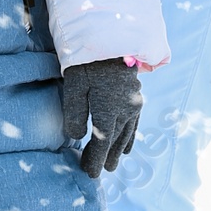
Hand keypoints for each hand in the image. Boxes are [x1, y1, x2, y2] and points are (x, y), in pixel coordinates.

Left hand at [60, 59, 141, 178]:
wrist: (113, 38)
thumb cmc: (88, 61)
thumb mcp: (74, 86)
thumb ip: (74, 114)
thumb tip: (76, 137)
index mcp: (108, 110)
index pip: (101, 143)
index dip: (95, 159)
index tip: (89, 173)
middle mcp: (125, 110)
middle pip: (114, 141)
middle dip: (105, 157)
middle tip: (96, 172)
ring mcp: (133, 104)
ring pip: (126, 134)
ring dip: (117, 151)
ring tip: (111, 164)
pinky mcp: (136, 98)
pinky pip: (134, 124)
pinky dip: (129, 138)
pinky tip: (126, 147)